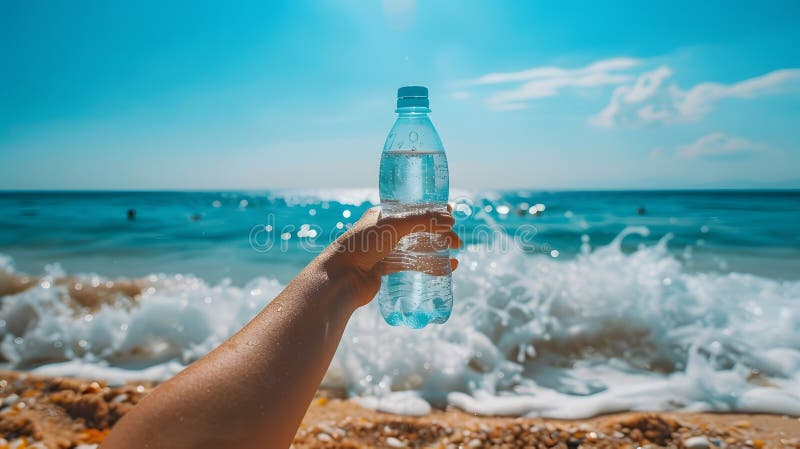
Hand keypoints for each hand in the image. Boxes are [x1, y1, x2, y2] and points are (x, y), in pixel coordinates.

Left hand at [322, 206, 460, 307]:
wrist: (340, 278)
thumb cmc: (363, 245)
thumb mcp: (394, 224)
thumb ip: (423, 220)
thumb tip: (450, 220)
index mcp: (383, 214)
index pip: (414, 209)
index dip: (434, 211)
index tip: (451, 214)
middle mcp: (384, 230)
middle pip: (418, 230)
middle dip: (439, 234)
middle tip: (457, 241)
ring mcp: (385, 250)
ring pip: (417, 248)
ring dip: (437, 251)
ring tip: (455, 256)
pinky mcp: (386, 269)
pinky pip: (412, 265)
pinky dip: (429, 266)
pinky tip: (444, 269)